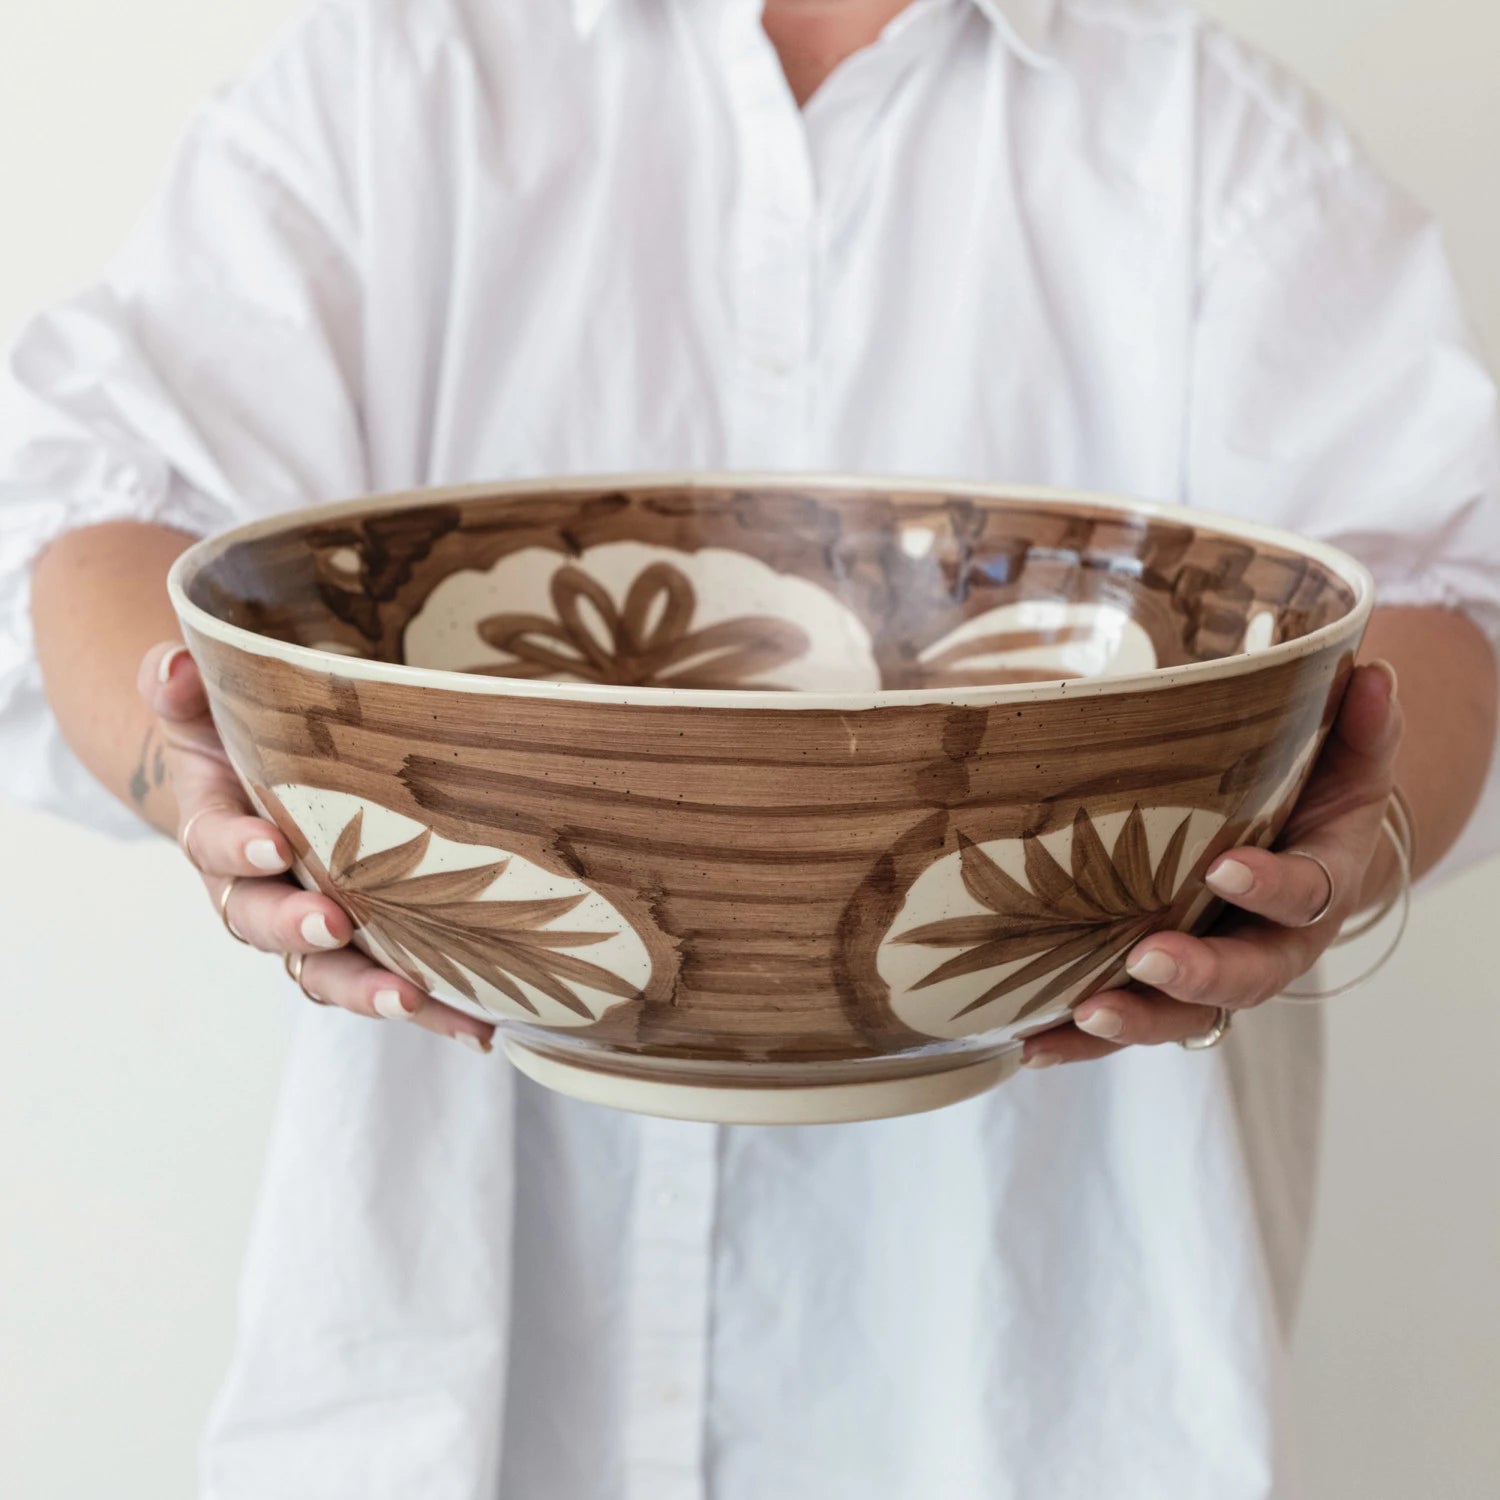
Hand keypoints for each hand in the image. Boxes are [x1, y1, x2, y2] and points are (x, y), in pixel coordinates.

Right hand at [138, 642, 495, 1051]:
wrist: (262, 788)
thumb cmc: (239, 742)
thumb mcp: (207, 707)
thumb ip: (183, 688)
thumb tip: (170, 664)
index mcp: (218, 833)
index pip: (215, 844)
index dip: (238, 847)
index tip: (271, 844)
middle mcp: (259, 892)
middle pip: (266, 926)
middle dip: (299, 930)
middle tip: (336, 924)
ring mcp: (312, 927)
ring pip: (328, 973)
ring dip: (369, 990)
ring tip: (414, 998)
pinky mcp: (367, 948)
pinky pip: (393, 985)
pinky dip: (435, 1011)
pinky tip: (483, 1027)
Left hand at [1021, 660, 1402, 1066]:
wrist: (1304, 855)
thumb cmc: (1319, 798)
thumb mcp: (1351, 759)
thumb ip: (1364, 724)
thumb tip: (1373, 672)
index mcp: (1319, 884)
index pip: (1307, 894)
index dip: (1271, 887)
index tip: (1225, 869)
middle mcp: (1271, 941)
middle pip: (1248, 977)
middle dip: (1199, 974)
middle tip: (1149, 960)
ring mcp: (1216, 970)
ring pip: (1184, 1015)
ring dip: (1134, 1020)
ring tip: (1082, 1013)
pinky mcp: (1165, 987)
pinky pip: (1130, 1019)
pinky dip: (1082, 1039)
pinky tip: (1030, 1043)